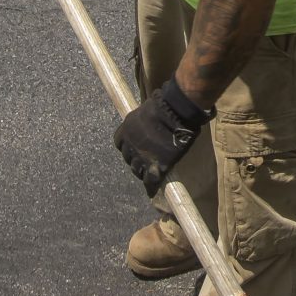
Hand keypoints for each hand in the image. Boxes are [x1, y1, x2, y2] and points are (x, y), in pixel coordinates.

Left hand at [114, 78, 212, 197]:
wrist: (175, 112)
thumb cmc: (163, 105)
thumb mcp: (144, 112)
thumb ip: (142, 123)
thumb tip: (148, 124)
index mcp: (125, 130)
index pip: (120, 144)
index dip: (129, 147)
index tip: (135, 147)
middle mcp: (130, 145)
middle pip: (128, 159)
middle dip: (135, 159)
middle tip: (144, 160)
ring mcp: (142, 157)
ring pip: (137, 170)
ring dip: (142, 171)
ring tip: (149, 173)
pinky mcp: (155, 167)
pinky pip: (150, 181)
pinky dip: (151, 187)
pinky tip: (152, 190)